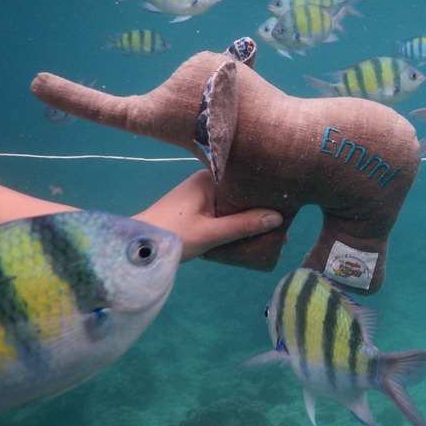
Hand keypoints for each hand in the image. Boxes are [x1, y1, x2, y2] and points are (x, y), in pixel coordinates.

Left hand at [133, 170, 283, 261]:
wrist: (137, 246)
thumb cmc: (171, 235)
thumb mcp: (211, 233)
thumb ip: (243, 226)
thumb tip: (277, 218)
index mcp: (209, 178)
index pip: (246, 179)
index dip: (267, 191)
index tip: (288, 204)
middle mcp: (206, 181)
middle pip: (242, 193)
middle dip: (262, 207)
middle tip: (286, 224)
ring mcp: (201, 195)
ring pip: (234, 204)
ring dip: (250, 217)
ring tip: (274, 232)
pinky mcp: (197, 209)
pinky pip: (224, 212)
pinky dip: (237, 222)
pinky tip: (251, 234)